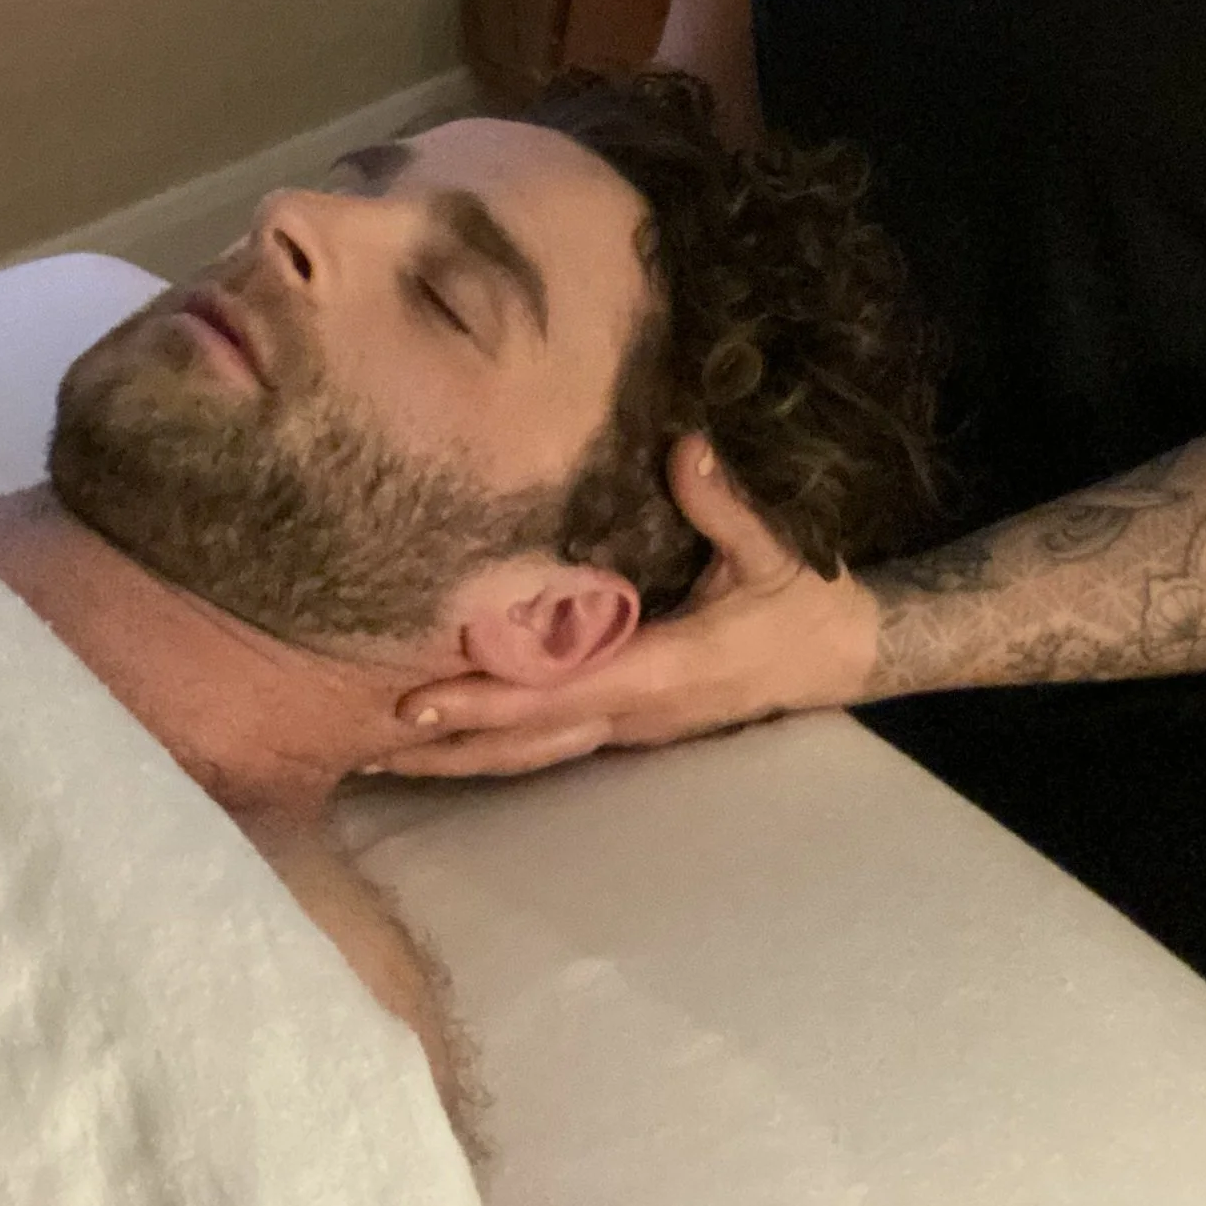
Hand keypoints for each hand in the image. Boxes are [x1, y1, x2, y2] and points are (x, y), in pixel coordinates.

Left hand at [377, 435, 880, 778]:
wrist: (840, 655)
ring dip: (462, 758)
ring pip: (535, 754)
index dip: (490, 699)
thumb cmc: (803, 601)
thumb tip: (684, 448)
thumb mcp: (774, 551)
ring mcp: (633, 727)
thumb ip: (726, 506)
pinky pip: (551, 744)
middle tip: (366, 743)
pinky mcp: (631, 723)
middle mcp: (638, 713)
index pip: (561, 692)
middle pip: (530, 741)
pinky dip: (496, 746)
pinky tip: (451, 742)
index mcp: (666, 671)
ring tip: (384, 758)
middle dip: (451, 744)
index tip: (420, 702)